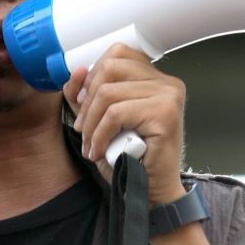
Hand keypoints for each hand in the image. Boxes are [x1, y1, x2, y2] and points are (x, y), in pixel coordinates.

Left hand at [62, 43, 185, 205]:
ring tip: (91, 145)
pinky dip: (100, 135)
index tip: (83, 103)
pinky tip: (100, 151)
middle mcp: (166, 82)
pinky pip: (116, 114)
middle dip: (87, 101)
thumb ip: (86, 95)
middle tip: (82, 129)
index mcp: (154, 78)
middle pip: (110, 68)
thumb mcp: (100, 121)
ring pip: (109, 93)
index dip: (92, 75)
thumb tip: (76, 71)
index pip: (117, 53)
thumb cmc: (130, 159)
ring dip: (91, 124)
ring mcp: (169, 95)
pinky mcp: (165, 113)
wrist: (151, 192)